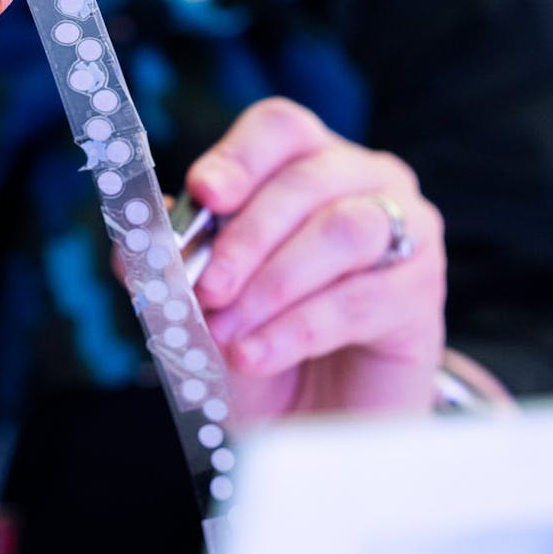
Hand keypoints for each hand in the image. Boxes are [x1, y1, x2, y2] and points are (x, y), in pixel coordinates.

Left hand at [186, 98, 444, 419]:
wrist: (315, 425)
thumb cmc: (260, 345)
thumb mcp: (197, 307)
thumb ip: (164, 268)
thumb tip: (130, 243)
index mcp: (307, 162)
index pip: (279, 128)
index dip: (239, 156)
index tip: (203, 195)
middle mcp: (365, 181)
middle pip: (308, 178)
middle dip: (245, 238)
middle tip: (204, 290)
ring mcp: (405, 232)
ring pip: (343, 230)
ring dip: (273, 284)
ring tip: (227, 332)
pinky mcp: (422, 294)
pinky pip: (360, 298)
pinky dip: (297, 329)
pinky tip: (255, 356)